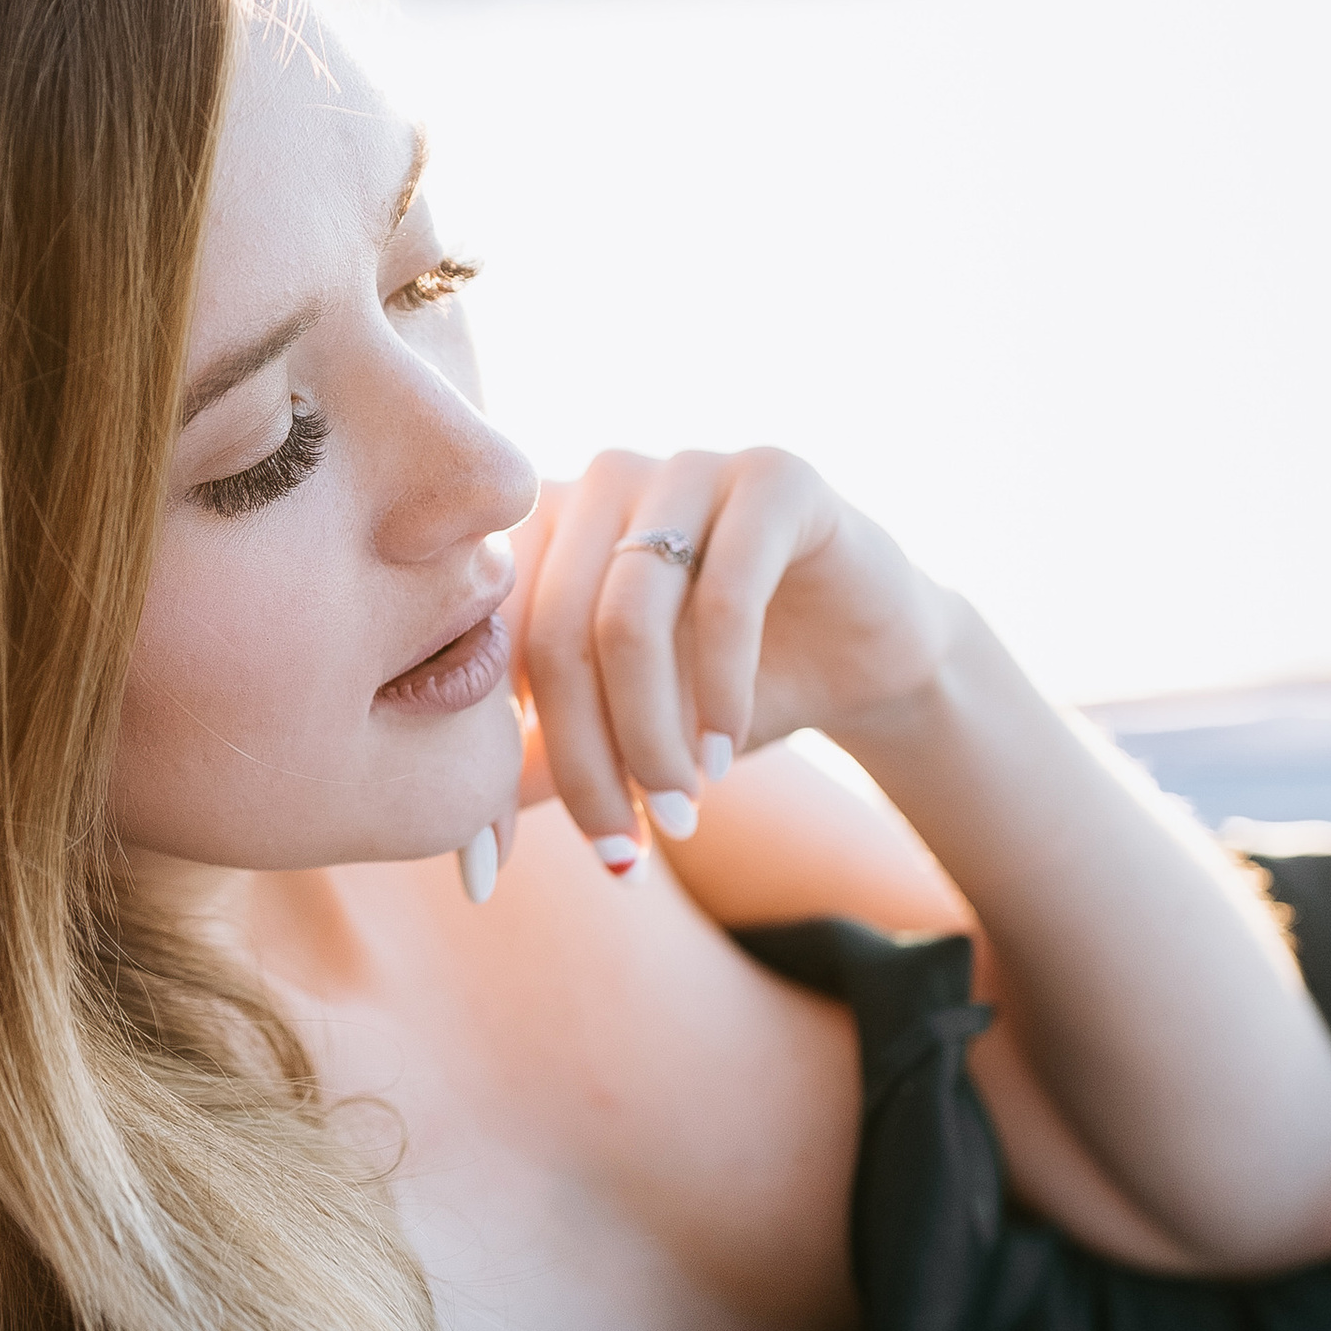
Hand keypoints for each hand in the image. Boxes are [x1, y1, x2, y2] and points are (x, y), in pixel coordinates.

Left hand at [511, 445, 954, 854]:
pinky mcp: (775, 477)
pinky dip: (719, 690)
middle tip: (619, 849)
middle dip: (585, 761)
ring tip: (679, 811)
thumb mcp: (613, 732)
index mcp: (540, 524)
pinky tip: (727, 750)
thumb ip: (537, 768)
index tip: (494, 863)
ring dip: (649, 736)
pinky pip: (725, 595)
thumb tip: (469, 861)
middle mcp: (600, 478)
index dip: (486, 753)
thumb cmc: (716, 690)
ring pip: (628, 619)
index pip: (486, 637)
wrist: (861, 655)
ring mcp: (686, 467)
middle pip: (554, 634)